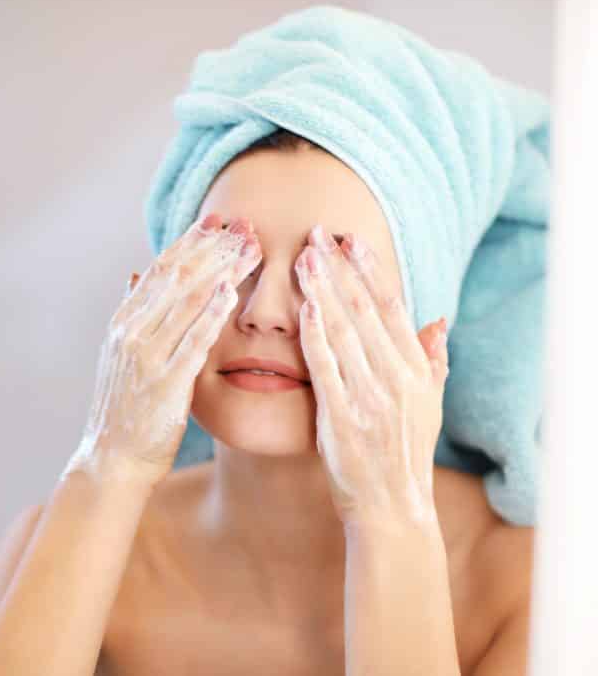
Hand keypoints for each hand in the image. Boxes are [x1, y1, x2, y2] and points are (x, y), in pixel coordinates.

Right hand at [64, 213, 260, 486]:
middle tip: (244, 224)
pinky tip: (231, 293)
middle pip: (177, 277)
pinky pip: (191, 342)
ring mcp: (146, 356)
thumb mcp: (122, 355)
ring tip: (249, 246)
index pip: (160, 270)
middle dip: (213, 247)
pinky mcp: (165, 384)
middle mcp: (131, 332)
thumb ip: (135, 316)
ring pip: (187, 301)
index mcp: (124, 322)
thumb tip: (136, 275)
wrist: (112, 459)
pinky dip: (211, 315)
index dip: (190, 241)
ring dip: (221, 269)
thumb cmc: (126, 409)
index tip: (217, 219)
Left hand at [294, 225, 448, 527]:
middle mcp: (396, 378)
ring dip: (322, 291)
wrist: (392, 506)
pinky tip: (303, 309)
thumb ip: (432, 360)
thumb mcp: (429, 405)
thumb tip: (437, 320)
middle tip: (317, 234)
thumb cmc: (405, 453)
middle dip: (339, 269)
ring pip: (343, 332)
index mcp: (416, 371)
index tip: (351, 240)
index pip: (391, 308)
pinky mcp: (341, 417)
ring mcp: (369, 397)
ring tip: (303, 259)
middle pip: (363, 311)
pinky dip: (315, 337)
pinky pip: (326, 369)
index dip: (370, 270)